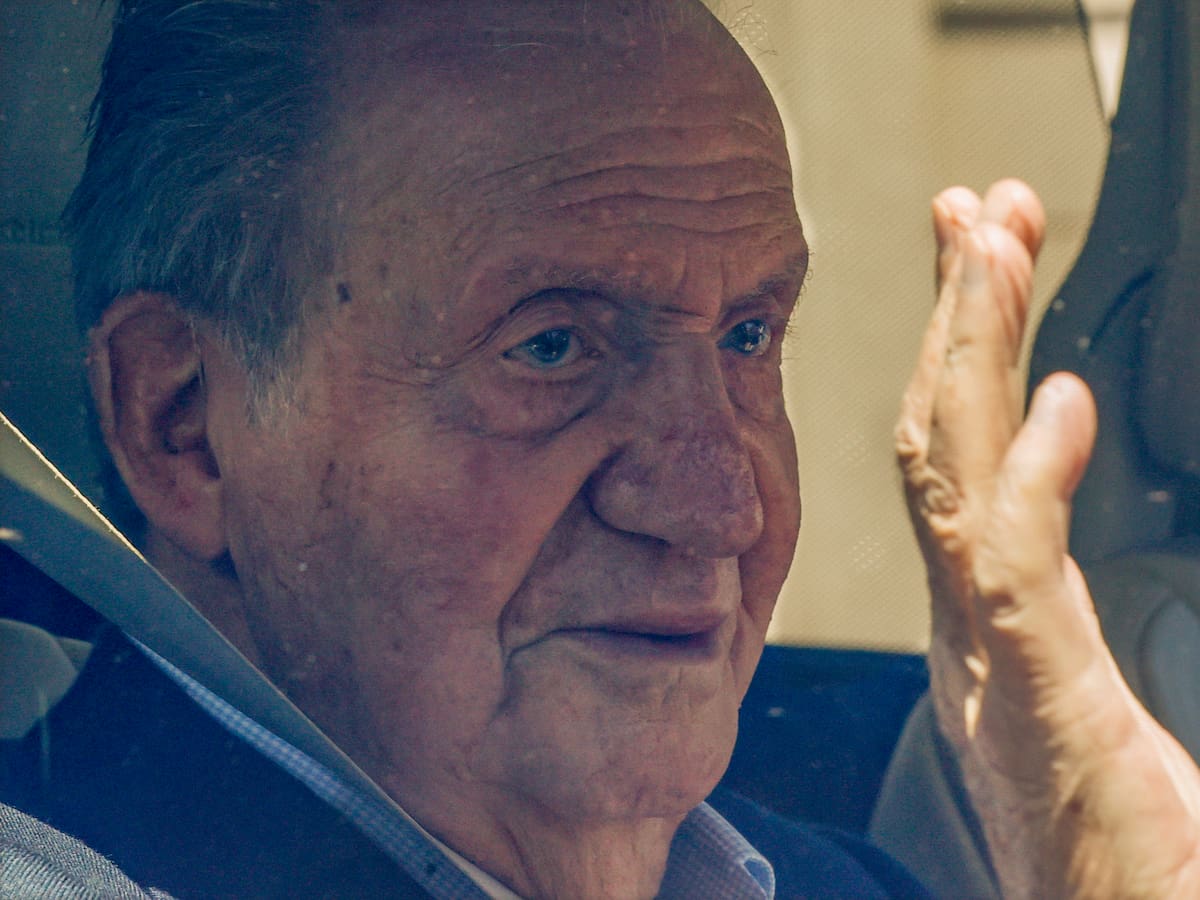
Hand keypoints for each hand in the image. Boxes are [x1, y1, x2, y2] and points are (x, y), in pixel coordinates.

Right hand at [896, 179, 1199, 897]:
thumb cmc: (1112, 837)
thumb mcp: (1089, 687)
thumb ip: (1066, 575)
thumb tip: (1063, 440)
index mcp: (988, 605)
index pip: (956, 444)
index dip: (964, 340)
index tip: (983, 250)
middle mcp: (970, 611)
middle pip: (943, 432)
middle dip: (962, 310)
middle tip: (977, 206)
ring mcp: (988, 649)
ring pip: (955, 473)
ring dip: (974, 355)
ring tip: (991, 249)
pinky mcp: (1028, 695)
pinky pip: (1012, 568)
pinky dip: (1030, 477)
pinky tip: (1066, 403)